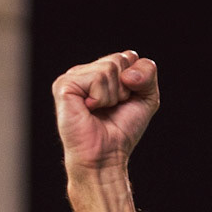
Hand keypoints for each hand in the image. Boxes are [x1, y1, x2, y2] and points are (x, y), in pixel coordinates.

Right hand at [52, 50, 158, 178]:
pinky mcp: (64, 85)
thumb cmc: (122, 129)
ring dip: (112, 95)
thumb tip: (127, 73)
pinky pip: (97, 78)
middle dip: (125, 88)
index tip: (125, 101)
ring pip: (109, 68)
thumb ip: (147, 73)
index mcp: (101, 70)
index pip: (129, 56)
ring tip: (100, 110)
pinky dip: (101, 98)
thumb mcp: (147, 97)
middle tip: (111, 107)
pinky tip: (89, 110)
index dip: (136, 81)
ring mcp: (73, 77)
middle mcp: (86, 70)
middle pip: (120, 59)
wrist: (106, 155)